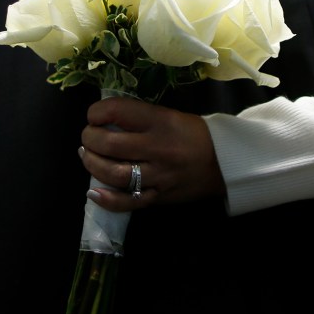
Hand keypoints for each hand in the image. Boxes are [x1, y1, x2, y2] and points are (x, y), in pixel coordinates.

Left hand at [78, 96, 225, 211]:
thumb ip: (139, 118)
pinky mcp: (159, 196)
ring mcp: (158, 175)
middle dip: (90, 139)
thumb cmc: (194, 134)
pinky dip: (107, 199)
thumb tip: (104, 121)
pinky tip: (94, 192)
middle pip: (110, 144)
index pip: (117, 112)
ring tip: (88, 156)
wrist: (225, 162)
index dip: (96, 112)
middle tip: (88, 137)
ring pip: (114, 174)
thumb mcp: (169, 115)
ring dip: (92, 165)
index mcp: (160, 121)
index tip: (94, 116)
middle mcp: (157, 147)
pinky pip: (128, 202)